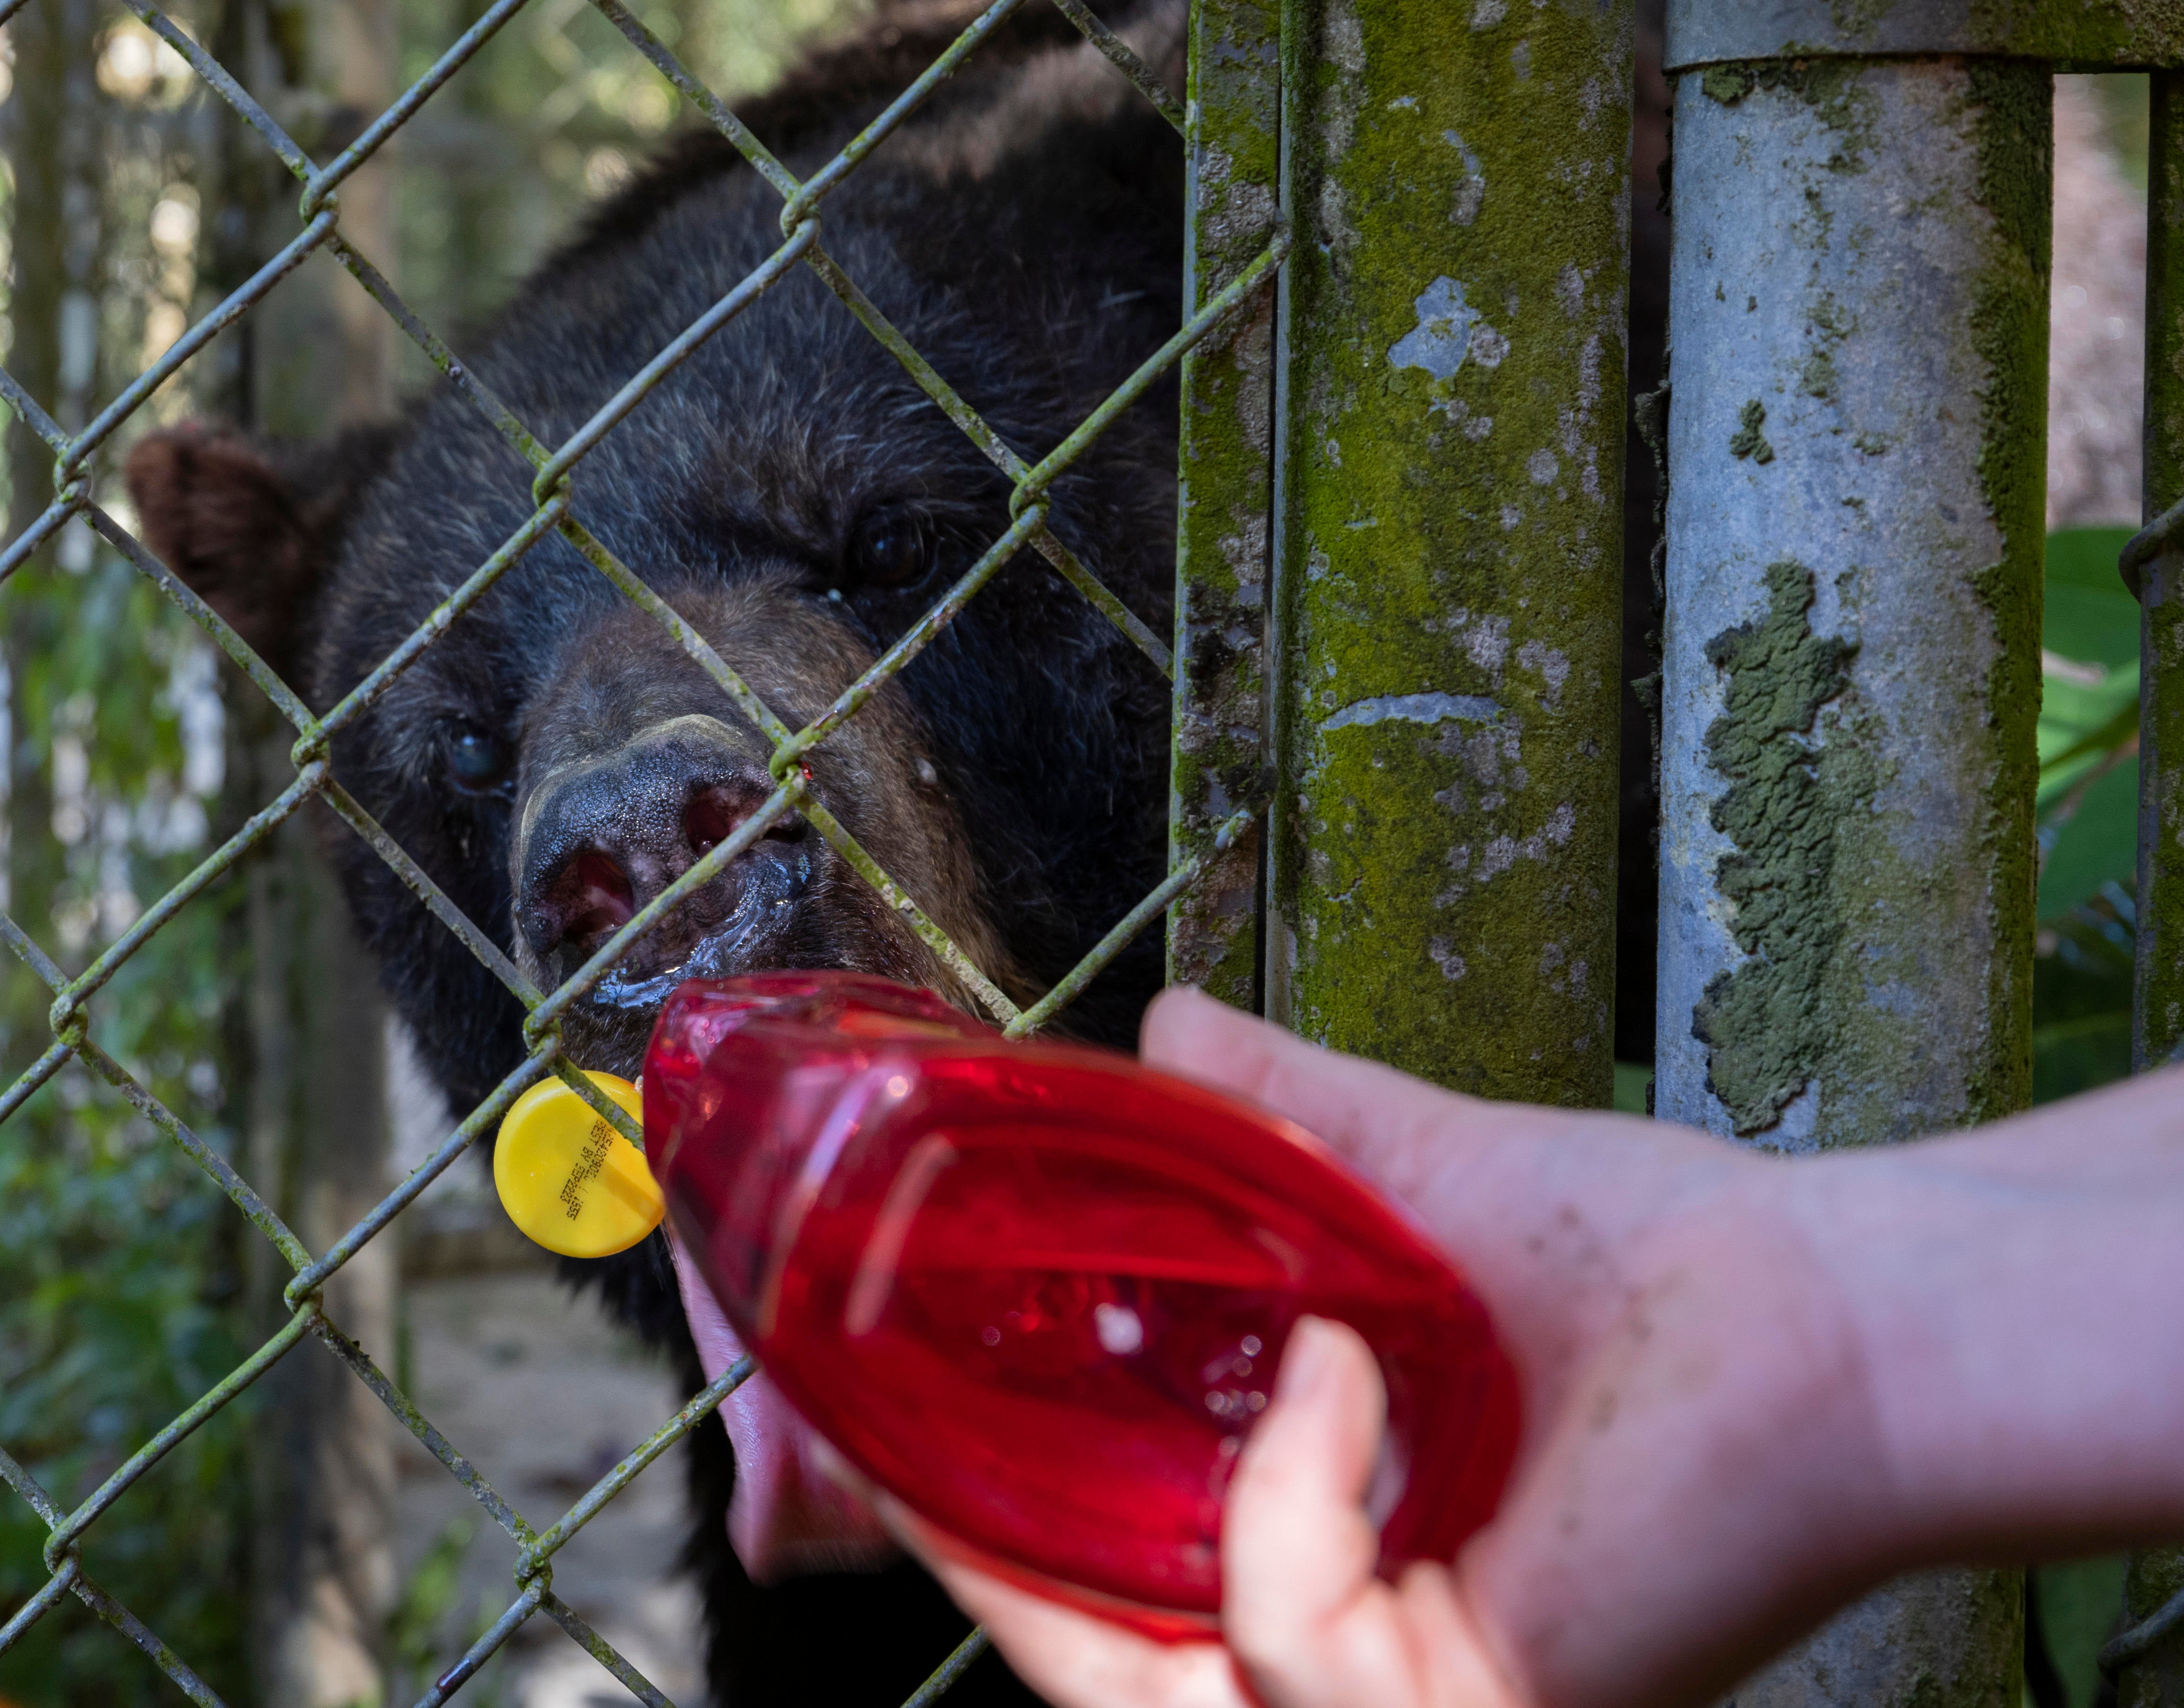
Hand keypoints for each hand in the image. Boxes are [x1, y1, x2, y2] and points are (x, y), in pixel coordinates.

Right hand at [914, 989, 1898, 1707]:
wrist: (1826, 1320)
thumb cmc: (1650, 1269)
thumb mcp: (1401, 1179)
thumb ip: (1270, 1116)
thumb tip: (1156, 1029)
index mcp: (1310, 1548)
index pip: (1082, 1593)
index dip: (951, 1540)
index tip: (843, 1447)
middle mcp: (1334, 1656)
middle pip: (1078, 1680)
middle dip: (954, 1580)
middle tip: (851, 1467)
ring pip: (1135, 1701)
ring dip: (1110, 1534)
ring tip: (1193, 1377)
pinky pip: (1281, 1637)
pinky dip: (1295, 1485)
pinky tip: (1358, 1365)